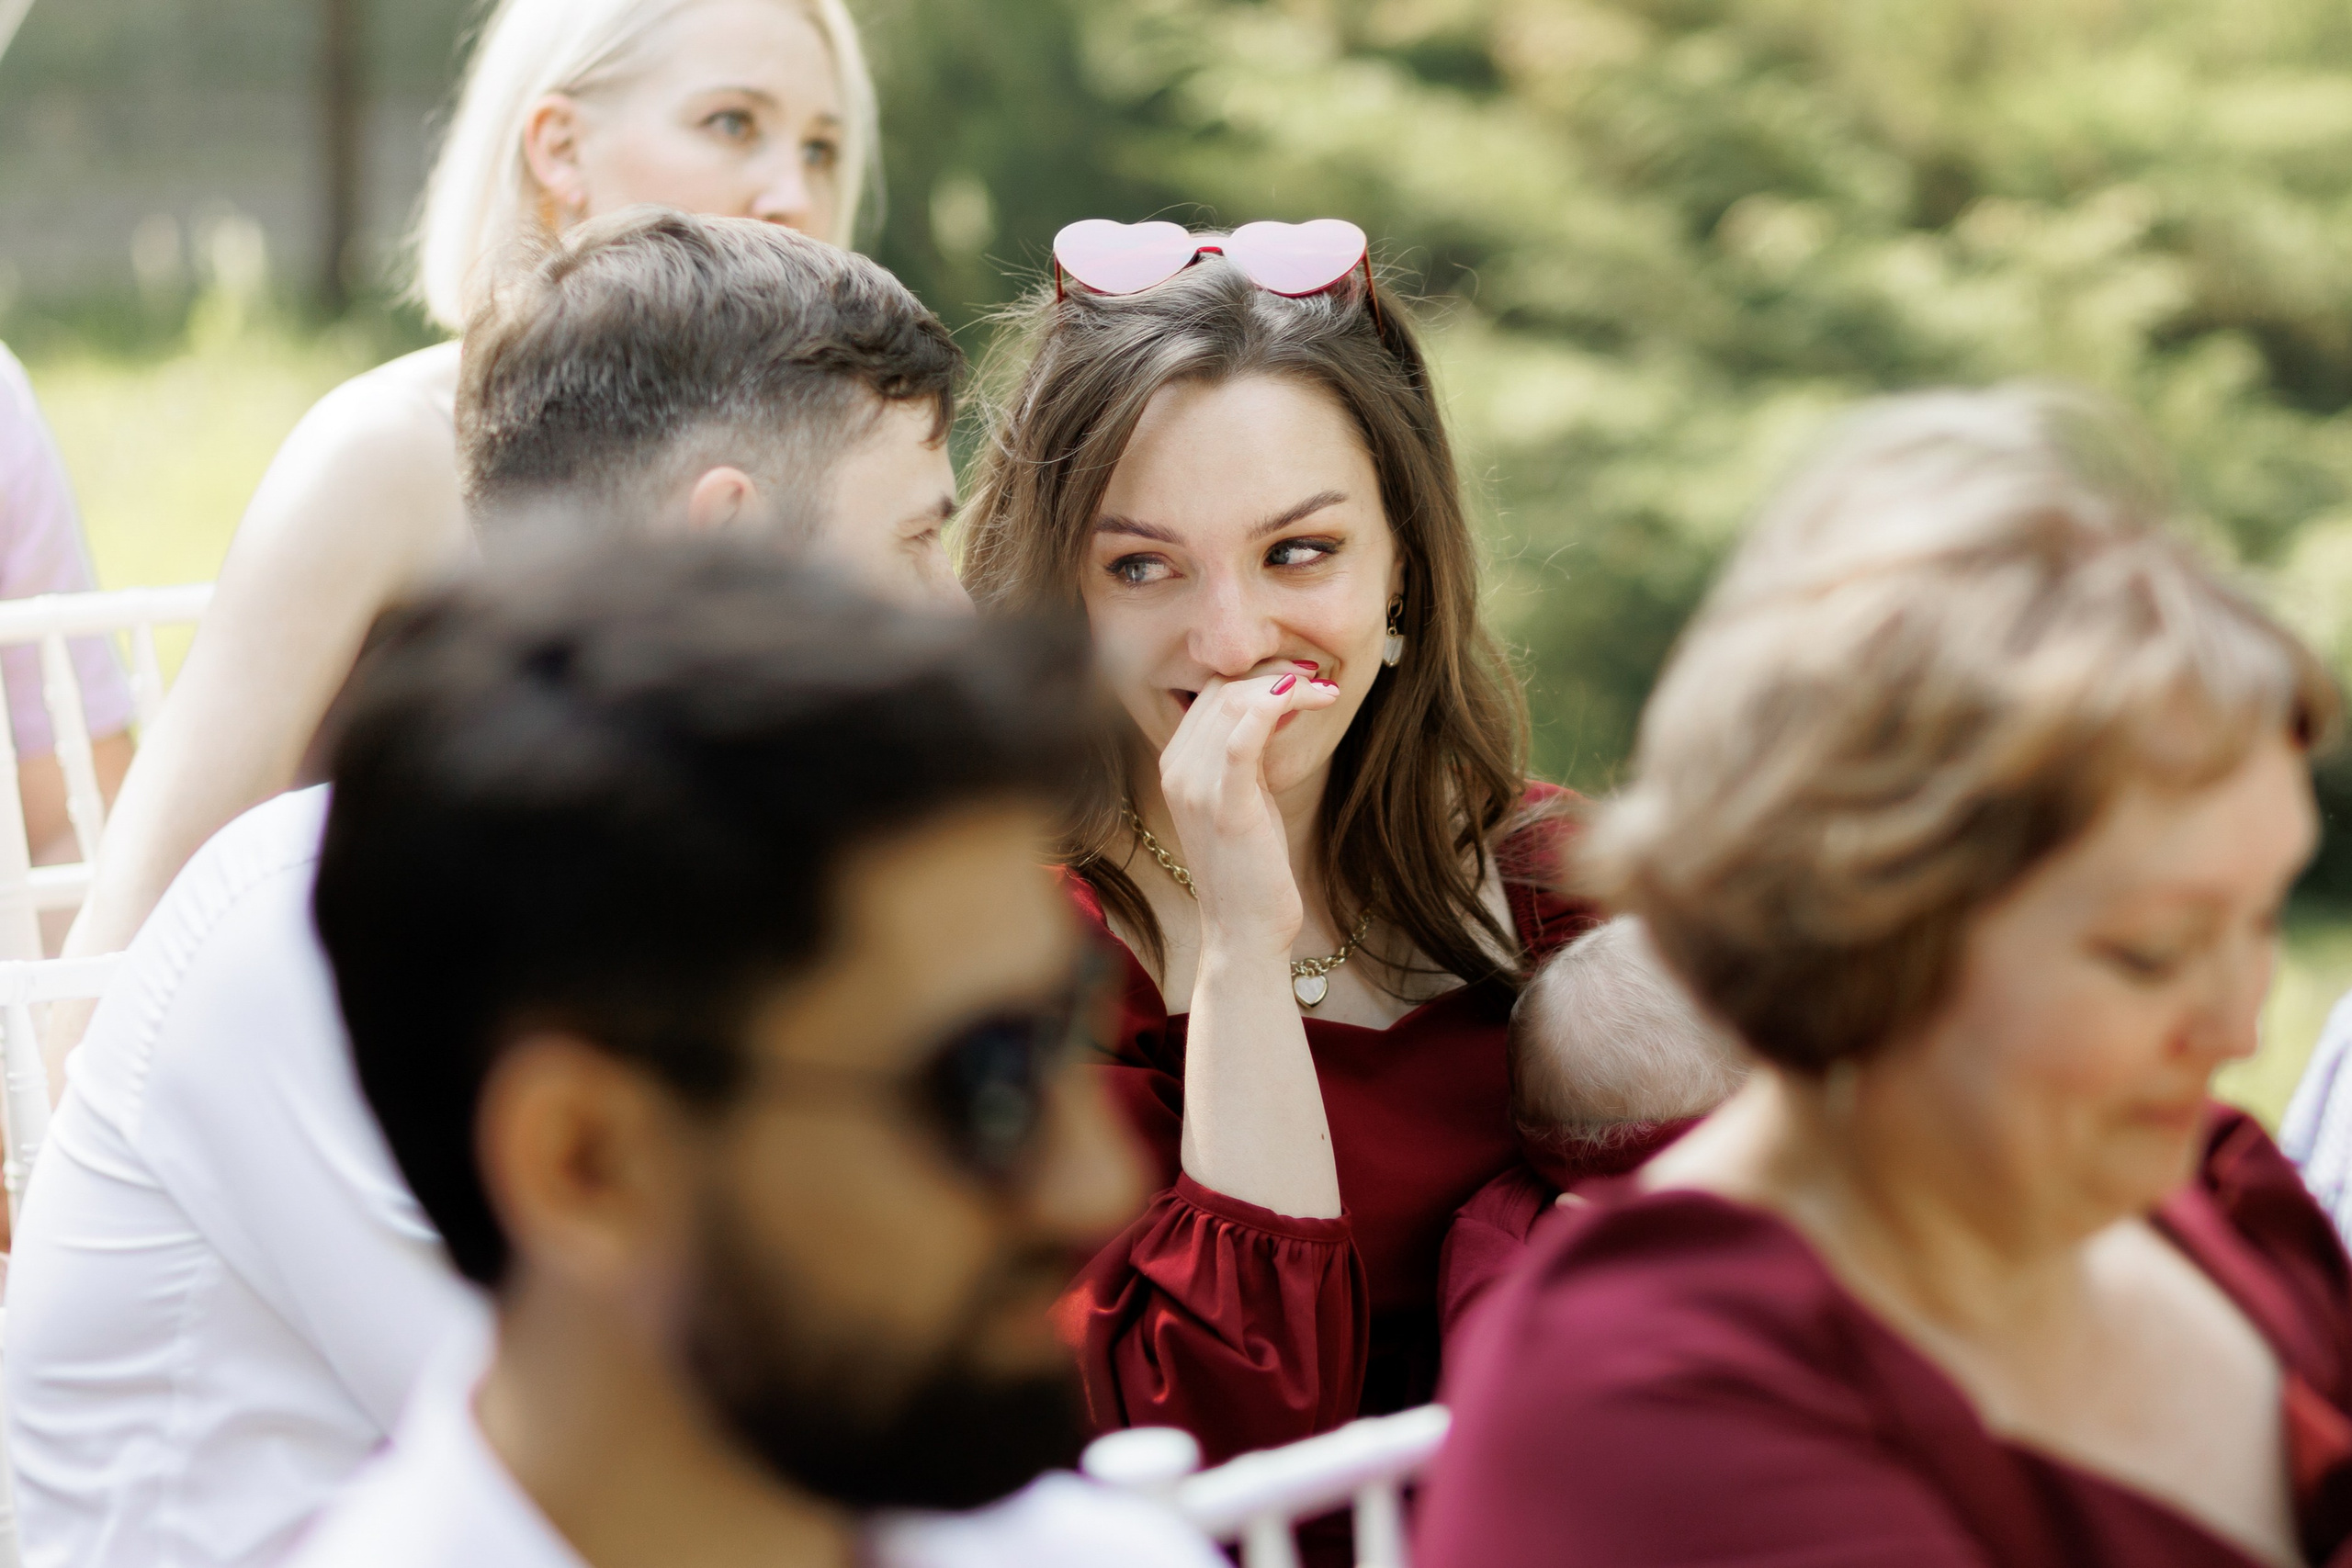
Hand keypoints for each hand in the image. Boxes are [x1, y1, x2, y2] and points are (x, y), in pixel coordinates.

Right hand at [1154, 663, 1339, 956]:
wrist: (1243, 929)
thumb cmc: (1249, 865)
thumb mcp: (1243, 796)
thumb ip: (1246, 751)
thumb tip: (1277, 700)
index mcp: (1175, 764)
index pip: (1211, 692)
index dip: (1259, 674)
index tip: (1303, 678)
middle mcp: (1176, 769)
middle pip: (1222, 689)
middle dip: (1277, 673)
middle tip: (1321, 680)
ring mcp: (1195, 787)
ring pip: (1235, 704)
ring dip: (1288, 687)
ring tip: (1326, 693)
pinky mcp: (1226, 806)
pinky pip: (1242, 738)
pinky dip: (1273, 707)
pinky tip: (1305, 699)